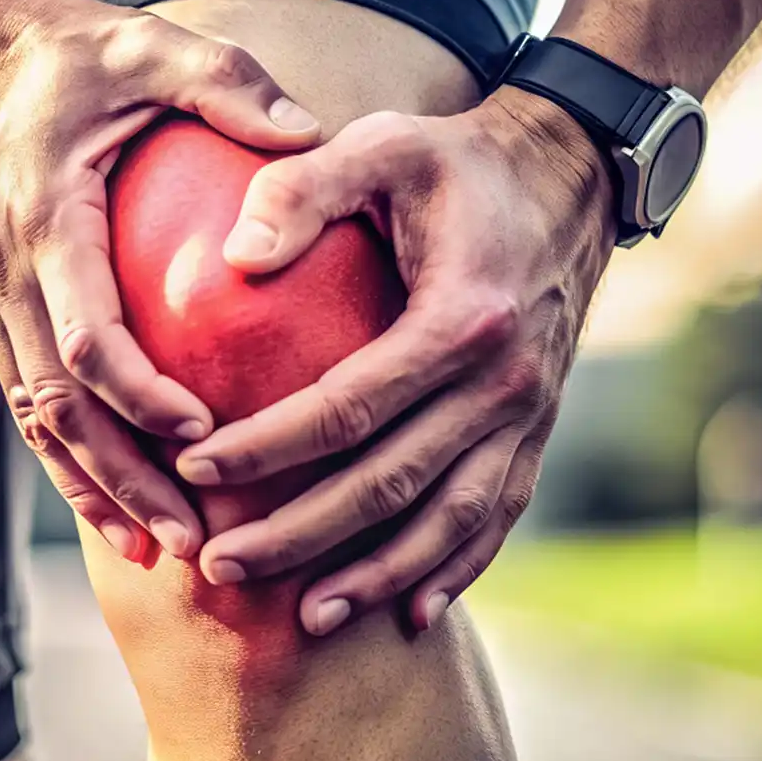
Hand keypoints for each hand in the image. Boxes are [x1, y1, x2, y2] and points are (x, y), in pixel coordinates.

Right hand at [0, 0, 320, 559]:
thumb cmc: (66, 51)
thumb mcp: (149, 45)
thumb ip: (228, 84)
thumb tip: (316, 137)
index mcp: (46, 223)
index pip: (85, 336)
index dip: (139, 398)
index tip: (203, 436)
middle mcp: (8, 277)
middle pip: (59, 408)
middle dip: (123, 481)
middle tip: (191, 540)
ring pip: (38, 421)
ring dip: (94, 490)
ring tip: (158, 554)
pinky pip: (30, 403)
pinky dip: (69, 463)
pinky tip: (113, 510)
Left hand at [174, 89, 616, 633]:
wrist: (567, 176)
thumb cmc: (453, 162)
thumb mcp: (383, 142)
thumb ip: (303, 189)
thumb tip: (236, 258)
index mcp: (462, 316)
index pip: (348, 403)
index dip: (268, 444)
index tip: (193, 467)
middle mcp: (506, 379)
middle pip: (391, 480)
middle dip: (300, 533)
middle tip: (218, 565)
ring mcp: (529, 414)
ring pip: (449, 518)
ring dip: (377, 574)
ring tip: (305, 618)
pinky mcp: (536, 430)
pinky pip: (497, 517)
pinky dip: (455, 570)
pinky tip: (408, 615)